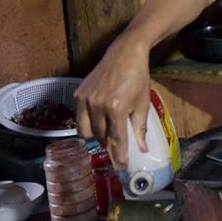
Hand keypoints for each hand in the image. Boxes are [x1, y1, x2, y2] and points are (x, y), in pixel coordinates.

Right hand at [74, 35, 151, 168]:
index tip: (122, 166)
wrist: (124, 54)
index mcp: (116, 108)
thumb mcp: (143, 103)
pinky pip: (79, 118)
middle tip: (116, 146)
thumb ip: (140, 128)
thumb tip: (142, 149)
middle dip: (109, 144)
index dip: (119, 155)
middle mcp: (97, 105)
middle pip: (100, 137)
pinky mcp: (78, 94)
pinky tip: (98, 119)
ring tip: (107, 132)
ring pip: (85, 131)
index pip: (116, 139)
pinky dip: (87, 123)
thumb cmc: (137, 78)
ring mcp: (85, 99)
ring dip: (97, 135)